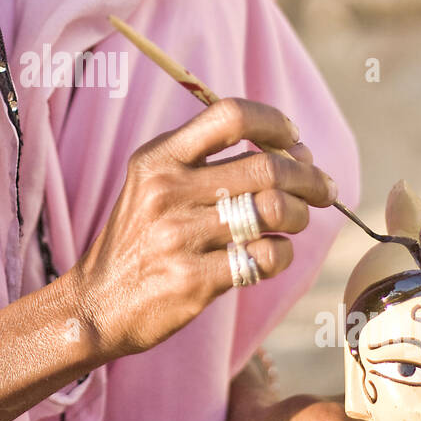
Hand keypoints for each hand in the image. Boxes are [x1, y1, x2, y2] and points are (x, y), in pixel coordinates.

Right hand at [69, 98, 336, 363]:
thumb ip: (209, 160)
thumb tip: (294, 151)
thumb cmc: (140, 239)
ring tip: (296, 222)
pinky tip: (270, 255)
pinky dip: (282, 255)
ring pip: (273, 211)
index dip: (275, 124)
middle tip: (323, 189)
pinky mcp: (194, 280)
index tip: (294, 142)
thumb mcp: (153, 182)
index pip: (230, 115)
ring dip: (300, 216)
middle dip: (309, 177)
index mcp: (158, 158)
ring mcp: (179, 237)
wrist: (97, 305)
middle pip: (266, 167)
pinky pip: (265, 257)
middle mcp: (167, 191)